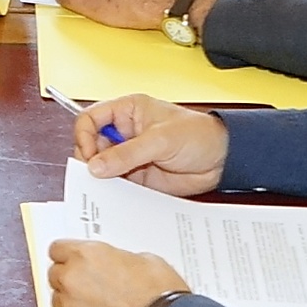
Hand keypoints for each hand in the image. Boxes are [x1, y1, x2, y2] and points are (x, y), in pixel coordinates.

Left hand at [46, 239, 197, 306]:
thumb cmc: (159, 296)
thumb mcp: (143, 260)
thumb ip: (115, 259)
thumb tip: (112, 264)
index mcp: (86, 255)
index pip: (57, 250)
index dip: (69, 257)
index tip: (75, 262)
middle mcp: (71, 279)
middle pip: (56, 275)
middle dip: (72, 280)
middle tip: (93, 288)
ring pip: (59, 300)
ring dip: (73, 302)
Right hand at [68, 96, 229, 195]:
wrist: (222, 160)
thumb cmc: (198, 135)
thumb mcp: (161, 140)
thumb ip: (127, 153)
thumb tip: (96, 165)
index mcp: (127, 111)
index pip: (90, 119)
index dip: (84, 135)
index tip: (89, 154)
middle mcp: (124, 132)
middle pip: (91, 145)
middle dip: (91, 159)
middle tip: (96, 174)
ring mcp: (129, 155)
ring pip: (101, 166)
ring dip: (101, 177)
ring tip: (107, 186)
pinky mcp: (136, 175)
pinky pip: (116, 183)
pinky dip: (113, 190)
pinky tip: (117, 194)